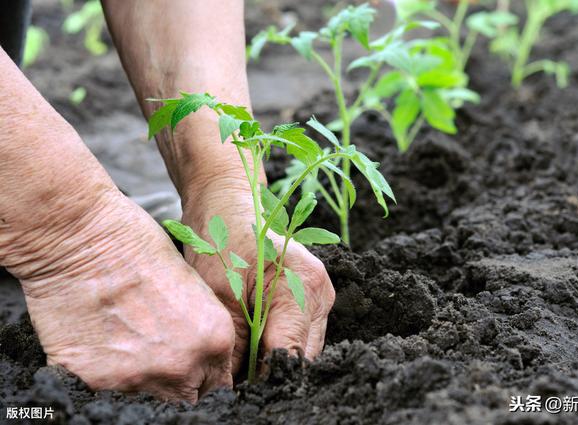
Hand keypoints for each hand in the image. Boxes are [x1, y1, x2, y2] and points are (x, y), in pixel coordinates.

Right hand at [15, 189, 234, 402]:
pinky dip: (102, 373)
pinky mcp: (94, 381)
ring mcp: (138, 378)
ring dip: (140, 377)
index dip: (204, 376)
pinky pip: (104, 391)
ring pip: (147, 397)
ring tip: (124, 340)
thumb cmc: (138, 246)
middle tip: (157, 355)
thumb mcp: (192, 286)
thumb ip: (202, 329)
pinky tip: (98, 341)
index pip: (218, 384)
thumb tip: (201, 357)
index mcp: (214, 339)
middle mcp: (182, 365)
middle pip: (186, 398)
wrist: (82, 238)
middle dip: (177, 382)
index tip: (192, 369)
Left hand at [181, 180, 335, 373]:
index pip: (291, 354)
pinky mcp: (312, 300)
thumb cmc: (221, 240)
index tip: (237, 390)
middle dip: (270, 374)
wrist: (227, 204)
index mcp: (304, 286)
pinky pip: (299, 336)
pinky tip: (252, 347)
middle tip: (235, 381)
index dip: (264, 379)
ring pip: (303, 351)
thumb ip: (234, 346)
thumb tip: (234, 388)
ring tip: (241, 365)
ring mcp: (320, 297)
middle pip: (303, 357)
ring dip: (274, 361)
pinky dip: (276, 346)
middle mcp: (321, 293)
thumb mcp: (219, 295)